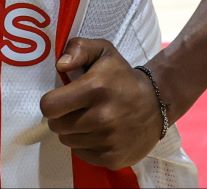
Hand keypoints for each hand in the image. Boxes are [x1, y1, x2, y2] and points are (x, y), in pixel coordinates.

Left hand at [40, 38, 165, 170]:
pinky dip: (85, 144)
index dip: (51, 102)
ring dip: (73, 131)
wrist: (157, 104)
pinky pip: (81, 154)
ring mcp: (108, 141)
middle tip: (77, 108)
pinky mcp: (112, 159)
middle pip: (56, 126)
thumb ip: (78, 48)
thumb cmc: (123, 77)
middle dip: (61, 116)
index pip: (50, 106)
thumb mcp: (103, 51)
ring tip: (90, 119)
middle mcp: (101, 117)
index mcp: (95, 88)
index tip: (62, 98)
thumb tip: (60, 66)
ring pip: (67, 141)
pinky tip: (99, 133)